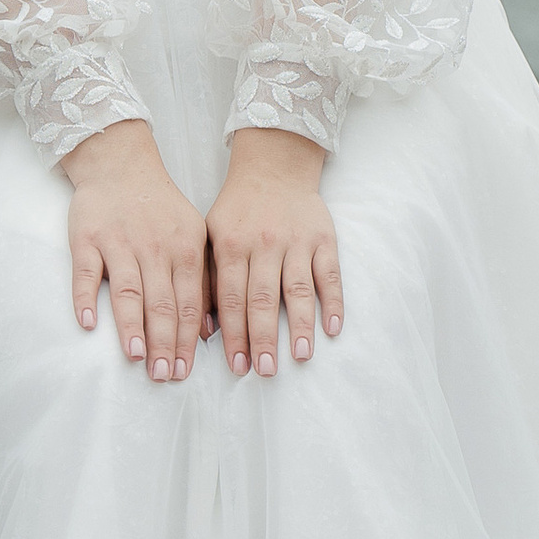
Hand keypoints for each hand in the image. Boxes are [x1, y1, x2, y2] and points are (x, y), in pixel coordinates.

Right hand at [63, 118, 209, 383]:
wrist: (120, 164)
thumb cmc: (158, 207)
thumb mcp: (192, 235)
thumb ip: (202, 280)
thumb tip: (209, 331)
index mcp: (185, 248)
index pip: (188, 301)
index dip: (186, 338)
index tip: (183, 371)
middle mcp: (154, 247)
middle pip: (160, 302)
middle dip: (163, 342)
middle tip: (162, 375)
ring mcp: (118, 242)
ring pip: (127, 291)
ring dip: (131, 326)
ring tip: (136, 356)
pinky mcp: (86, 238)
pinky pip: (84, 272)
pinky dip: (85, 297)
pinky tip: (88, 323)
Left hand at [209, 129, 342, 380]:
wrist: (273, 168)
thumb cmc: (238, 210)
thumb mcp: (211, 235)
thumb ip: (208, 279)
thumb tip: (205, 329)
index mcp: (231, 245)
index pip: (230, 298)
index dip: (233, 334)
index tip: (236, 366)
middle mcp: (263, 244)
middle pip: (262, 298)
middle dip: (262, 338)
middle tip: (265, 370)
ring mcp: (295, 241)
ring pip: (297, 289)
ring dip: (299, 325)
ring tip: (299, 356)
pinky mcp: (323, 238)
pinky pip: (329, 274)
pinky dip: (333, 302)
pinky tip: (332, 328)